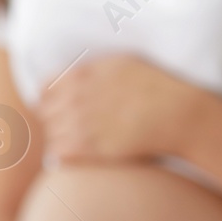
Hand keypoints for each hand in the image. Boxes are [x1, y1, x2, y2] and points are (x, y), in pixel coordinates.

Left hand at [37, 55, 200, 166]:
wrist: (178, 113)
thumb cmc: (155, 86)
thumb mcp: (119, 64)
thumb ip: (90, 71)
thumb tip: (70, 77)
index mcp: (80, 75)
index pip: (44, 89)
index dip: (50, 100)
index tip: (61, 107)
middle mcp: (76, 98)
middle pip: (45, 115)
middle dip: (56, 121)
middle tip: (73, 128)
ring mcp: (81, 124)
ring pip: (51, 136)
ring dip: (61, 140)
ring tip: (81, 141)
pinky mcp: (90, 148)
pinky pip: (59, 155)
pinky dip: (64, 156)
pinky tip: (80, 155)